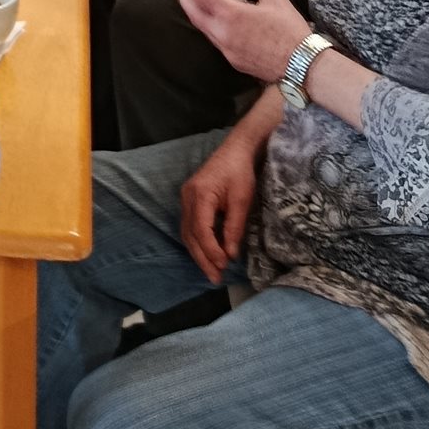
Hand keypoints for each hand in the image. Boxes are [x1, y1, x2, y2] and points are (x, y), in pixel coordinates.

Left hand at [176, 0, 312, 81]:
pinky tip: (220, 22)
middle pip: (193, 13)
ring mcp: (225, 49)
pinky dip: (211, 28)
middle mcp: (222, 33)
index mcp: (231, 15)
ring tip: (201, 2)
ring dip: (198, 14)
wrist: (301, 64)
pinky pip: (215, 41)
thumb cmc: (290, 30)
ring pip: (203, 29)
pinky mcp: (232, 60)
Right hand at [179, 125, 261, 283]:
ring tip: (212, 272)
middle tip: (215, 278)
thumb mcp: (242, 199)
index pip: (200, 229)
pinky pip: (190, 226)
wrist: (235, 149)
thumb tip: (231, 254)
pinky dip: (198, 243)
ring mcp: (186, 198)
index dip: (211, 249)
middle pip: (190, 234)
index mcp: (200, 194)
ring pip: (187, 233)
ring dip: (199, 254)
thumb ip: (234, 226)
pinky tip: (207, 254)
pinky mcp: (190, 200)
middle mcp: (187, 197)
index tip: (224, 264)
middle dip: (202, 258)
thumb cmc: (241, 172)